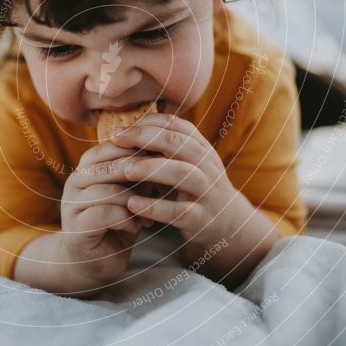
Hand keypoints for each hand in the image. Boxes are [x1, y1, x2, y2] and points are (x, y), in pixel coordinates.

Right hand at [60, 140, 154, 286]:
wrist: (95, 261)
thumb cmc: (117, 222)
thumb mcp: (132, 192)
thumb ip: (141, 174)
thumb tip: (165, 152)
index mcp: (88, 166)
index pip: (114, 145)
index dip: (140, 151)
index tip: (164, 161)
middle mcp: (75, 180)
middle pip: (111, 166)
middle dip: (140, 177)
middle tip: (160, 189)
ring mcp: (72, 204)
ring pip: (109, 190)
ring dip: (135, 202)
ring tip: (148, 214)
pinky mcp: (75, 228)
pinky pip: (105, 214)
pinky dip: (127, 219)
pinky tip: (137, 226)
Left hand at [110, 113, 242, 247]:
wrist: (228, 222)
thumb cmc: (194, 187)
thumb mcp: (185, 163)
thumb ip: (163, 148)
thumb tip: (123, 130)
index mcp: (200, 147)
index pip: (175, 125)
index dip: (146, 123)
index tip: (118, 130)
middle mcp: (207, 165)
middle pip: (178, 143)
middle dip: (145, 138)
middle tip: (116, 142)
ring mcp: (206, 191)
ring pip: (181, 173)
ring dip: (151, 169)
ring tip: (126, 171)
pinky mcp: (200, 218)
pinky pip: (178, 211)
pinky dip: (154, 207)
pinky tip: (132, 204)